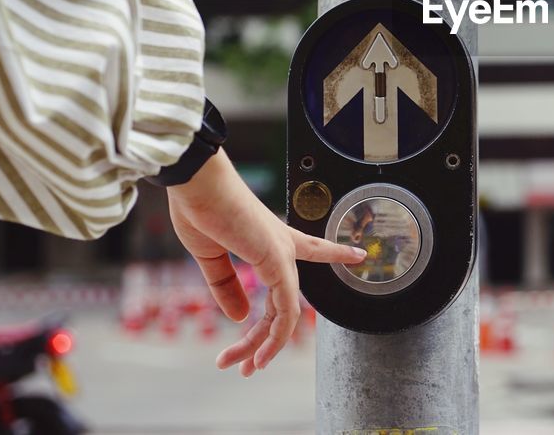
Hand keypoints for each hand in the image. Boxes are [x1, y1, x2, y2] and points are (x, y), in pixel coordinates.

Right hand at [167, 151, 364, 375]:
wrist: (195, 184)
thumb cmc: (200, 209)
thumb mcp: (210, 256)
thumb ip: (226, 286)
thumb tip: (238, 316)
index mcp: (269, 239)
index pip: (313, 246)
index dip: (335, 251)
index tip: (358, 253)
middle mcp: (282, 246)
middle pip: (284, 303)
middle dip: (265, 340)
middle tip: (246, 367)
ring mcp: (282, 253)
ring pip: (284, 313)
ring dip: (262, 345)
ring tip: (244, 368)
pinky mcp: (276, 259)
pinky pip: (285, 307)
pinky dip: (275, 334)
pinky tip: (262, 352)